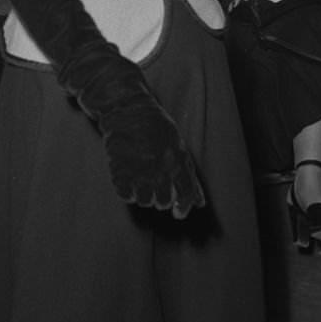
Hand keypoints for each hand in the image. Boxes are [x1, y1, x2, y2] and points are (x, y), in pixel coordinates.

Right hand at [99, 96, 204, 218]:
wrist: (126, 108)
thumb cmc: (154, 125)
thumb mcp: (178, 144)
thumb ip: (188, 175)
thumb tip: (200, 203)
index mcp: (177, 160)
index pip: (186, 194)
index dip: (183, 207)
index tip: (178, 212)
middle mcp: (160, 169)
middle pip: (164, 201)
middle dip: (161, 198)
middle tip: (155, 186)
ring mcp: (140, 171)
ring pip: (145, 201)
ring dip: (143, 195)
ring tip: (139, 180)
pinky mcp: (120, 171)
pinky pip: (125, 195)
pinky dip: (126, 191)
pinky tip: (127, 179)